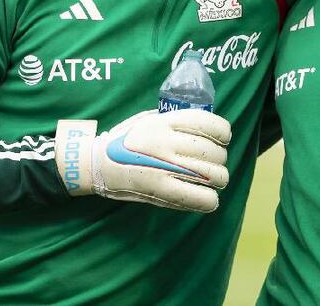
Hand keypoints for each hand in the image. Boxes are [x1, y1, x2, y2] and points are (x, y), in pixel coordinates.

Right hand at [55, 109, 230, 211]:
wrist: (96, 164)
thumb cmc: (125, 140)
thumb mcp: (149, 119)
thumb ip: (176, 121)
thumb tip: (206, 128)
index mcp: (165, 122)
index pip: (211, 124)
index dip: (223, 132)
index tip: (221, 138)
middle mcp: (167, 143)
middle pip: (216, 152)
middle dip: (219, 159)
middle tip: (210, 163)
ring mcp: (166, 169)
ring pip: (216, 176)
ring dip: (218, 179)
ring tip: (210, 180)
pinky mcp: (162, 192)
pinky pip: (203, 199)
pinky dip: (210, 200)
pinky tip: (205, 197)